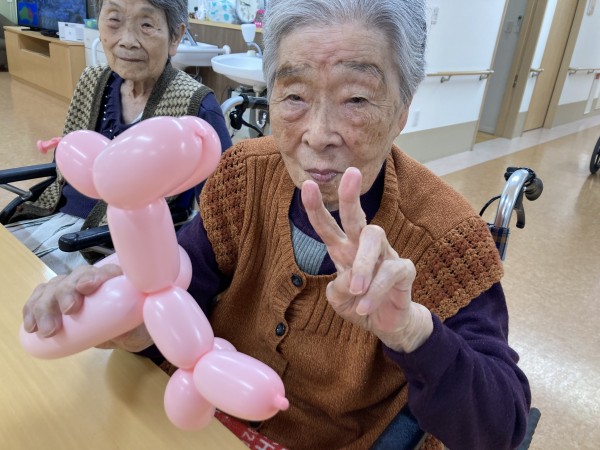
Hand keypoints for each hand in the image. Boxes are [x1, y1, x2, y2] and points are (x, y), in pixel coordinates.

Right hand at [22, 263, 152, 351]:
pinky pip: (38, 299)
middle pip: (72, 279)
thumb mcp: (143, 324)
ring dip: (44, 307)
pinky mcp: (56, 302)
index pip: (104, 272)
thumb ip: (145, 317)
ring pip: (52, 289)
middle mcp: (90, 280)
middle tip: (67, 312)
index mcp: (114, 281)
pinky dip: (31, 310)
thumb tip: (148, 311)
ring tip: (46, 331)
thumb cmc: (135, 326)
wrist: (123, 335)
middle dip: (65, 293)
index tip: (86, 288)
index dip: (94, 277)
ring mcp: (71, 289)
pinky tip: (31, 326)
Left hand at [301, 167, 432, 352]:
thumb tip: (349, 279)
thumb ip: (337, 289)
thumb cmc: (359, 305)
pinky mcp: (404, 270)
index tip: (307, 185)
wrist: (387, 325)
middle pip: (357, 216)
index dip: (316, 208)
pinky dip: (375, 292)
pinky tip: (365, 307)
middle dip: (351, 195)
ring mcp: (386, 255)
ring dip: (363, 264)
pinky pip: (390, 272)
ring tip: (356, 290)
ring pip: (375, 237)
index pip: (328, 226)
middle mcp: (364, 247)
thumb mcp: (339, 300)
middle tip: (351, 174)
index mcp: (343, 250)